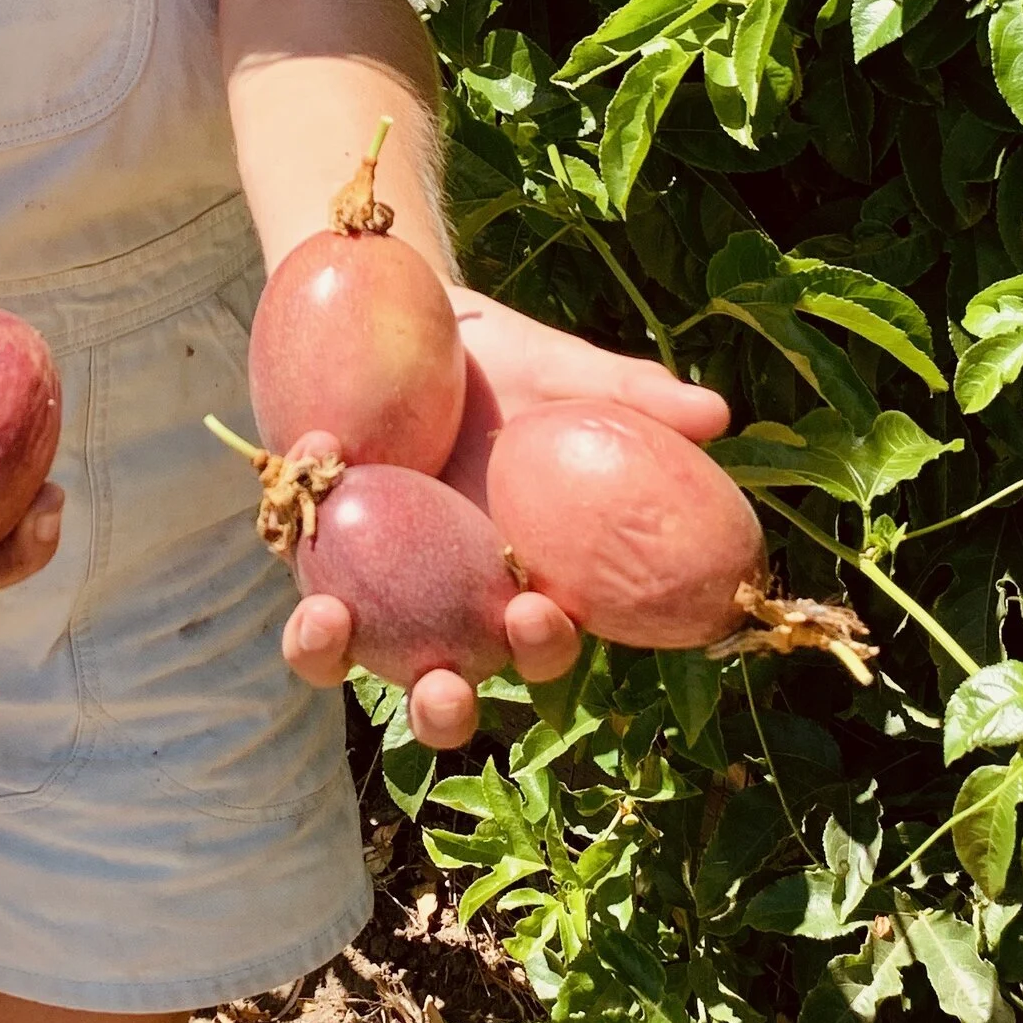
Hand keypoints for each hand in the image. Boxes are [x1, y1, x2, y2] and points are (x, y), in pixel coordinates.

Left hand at [278, 294, 728, 749]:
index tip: (539, 612)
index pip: (544, 639)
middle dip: (445, 708)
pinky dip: (306, 593)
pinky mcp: (318, 548)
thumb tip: (716, 413)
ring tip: (328, 626)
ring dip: (337, 662)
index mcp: (524, 576)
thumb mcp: (566, 375)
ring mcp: (380, 583)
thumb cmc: (505, 360)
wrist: (410, 313)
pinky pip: (309, 593)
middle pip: (452, 684)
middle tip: (446, 689)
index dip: (544, 647)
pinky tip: (312, 541)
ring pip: (363, 659)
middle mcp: (451, 598)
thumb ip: (633, 398)